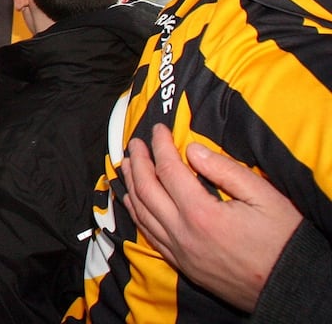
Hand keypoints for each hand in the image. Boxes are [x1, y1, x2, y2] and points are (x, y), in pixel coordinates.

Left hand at [122, 123, 302, 311]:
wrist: (290, 287)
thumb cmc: (283, 240)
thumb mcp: (264, 196)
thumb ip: (225, 170)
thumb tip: (193, 150)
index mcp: (201, 213)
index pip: (168, 170)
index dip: (160, 146)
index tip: (157, 129)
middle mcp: (182, 233)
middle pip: (146, 190)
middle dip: (138, 162)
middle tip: (134, 143)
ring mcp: (179, 251)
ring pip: (141, 214)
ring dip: (130, 186)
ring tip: (125, 165)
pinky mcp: (182, 264)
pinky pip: (148, 235)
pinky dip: (135, 214)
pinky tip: (132, 203)